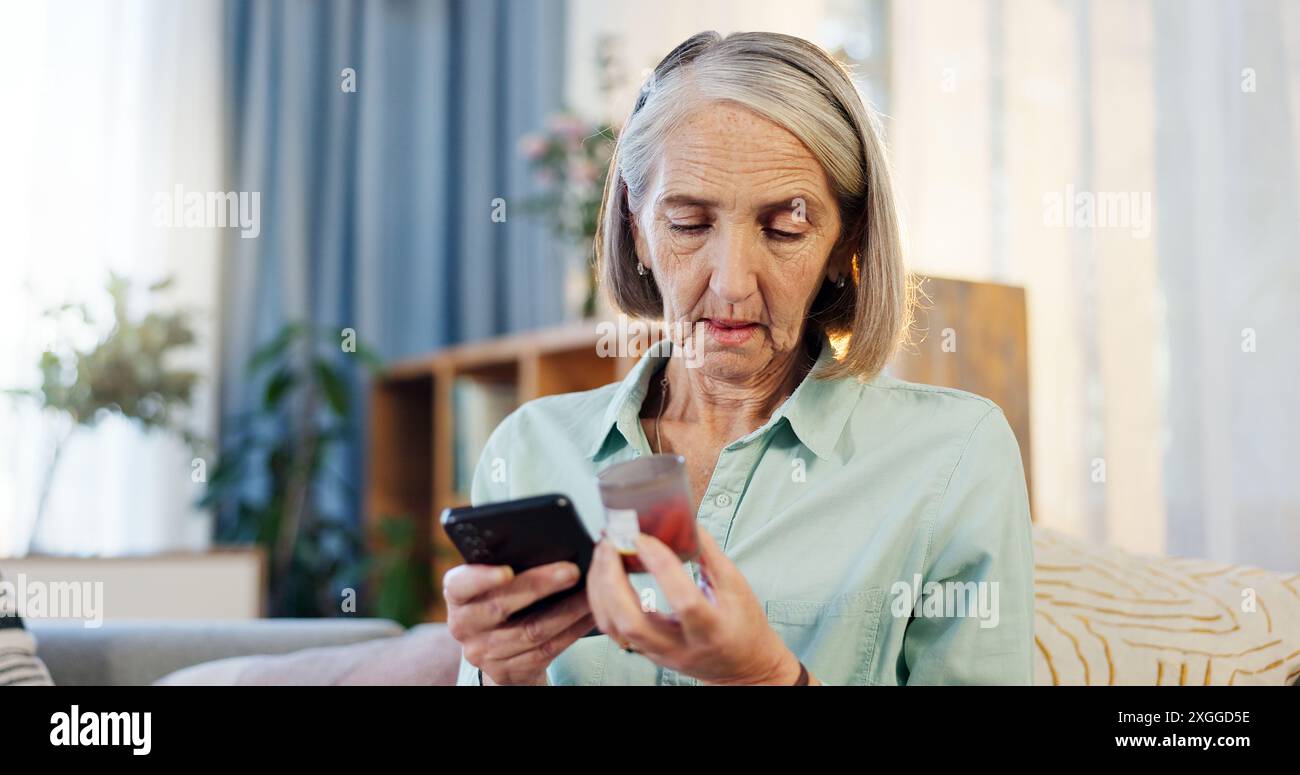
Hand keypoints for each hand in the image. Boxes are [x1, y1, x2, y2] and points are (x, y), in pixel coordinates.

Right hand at [443, 560, 594, 685]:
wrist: (496, 647)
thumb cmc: (500, 597)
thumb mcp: (492, 582)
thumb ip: (506, 563)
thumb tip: (550, 543)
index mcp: (457, 595)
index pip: (460, 585)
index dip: (481, 578)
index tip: (507, 570)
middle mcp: (464, 625)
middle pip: (501, 607)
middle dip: (540, 586)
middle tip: (572, 571)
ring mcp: (484, 652)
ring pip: (532, 631)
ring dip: (568, 610)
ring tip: (592, 591)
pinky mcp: (508, 670)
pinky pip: (547, 649)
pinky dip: (573, 630)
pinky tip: (590, 614)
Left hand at [587, 524, 803, 684]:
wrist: (742, 667)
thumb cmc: (743, 627)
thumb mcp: (738, 587)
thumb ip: (711, 555)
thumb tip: (688, 523)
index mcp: (711, 630)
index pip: (683, 601)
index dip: (661, 566)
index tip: (644, 538)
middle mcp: (680, 647)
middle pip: (633, 621)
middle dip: (612, 579)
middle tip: (609, 544)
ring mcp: (658, 653)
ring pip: (614, 628)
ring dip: (601, 588)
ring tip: (603, 554)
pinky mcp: (644, 651)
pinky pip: (612, 629)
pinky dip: (601, 599)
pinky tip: (603, 575)